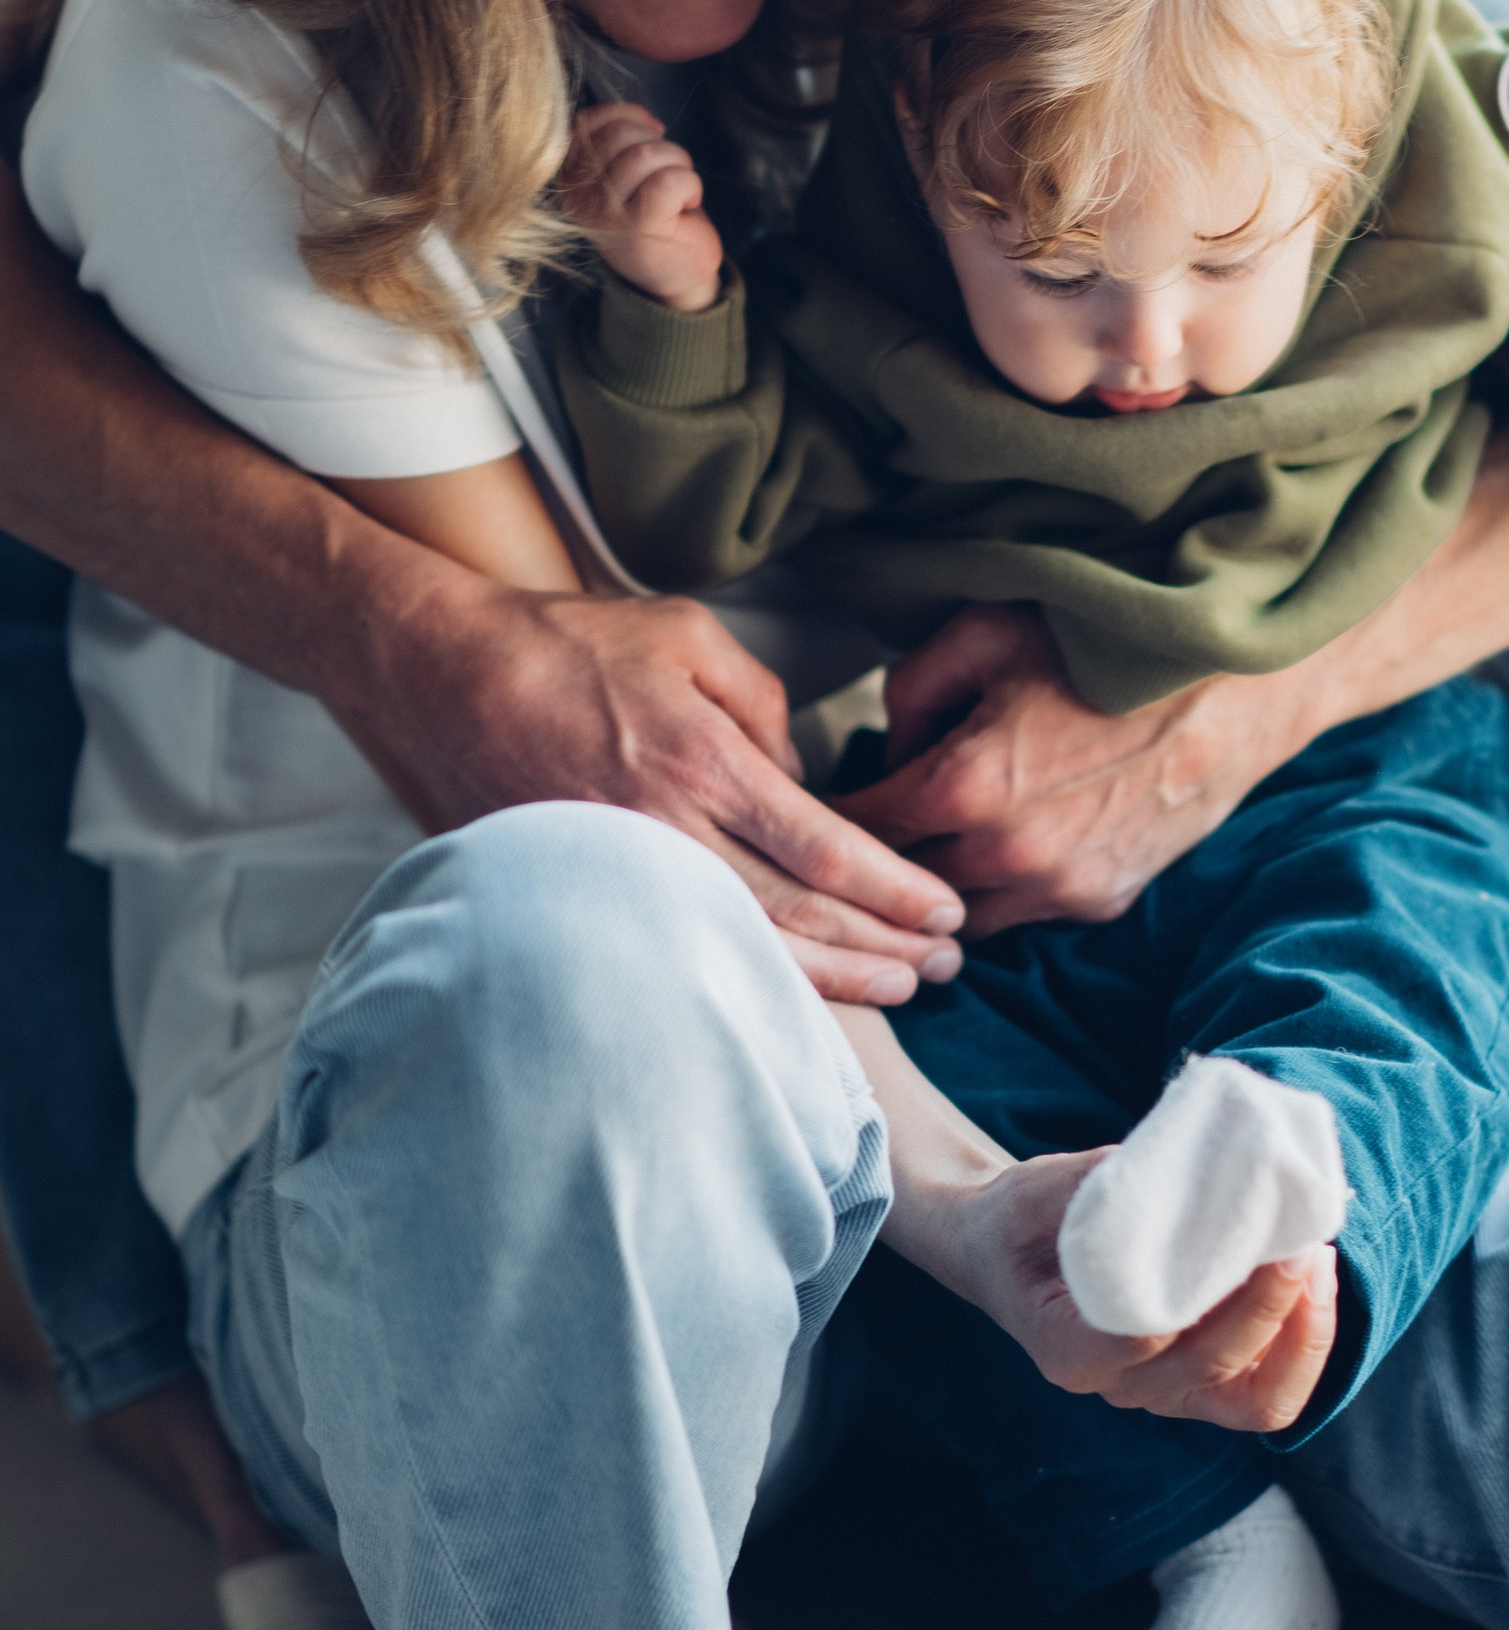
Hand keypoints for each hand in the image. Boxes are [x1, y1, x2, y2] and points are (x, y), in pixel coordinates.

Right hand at [342, 577, 966, 1004]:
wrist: (439, 678)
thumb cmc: (567, 645)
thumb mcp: (686, 634)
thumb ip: (763, 704)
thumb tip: (803, 776)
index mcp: (700, 757)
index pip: (822, 845)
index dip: (893, 889)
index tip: (946, 910)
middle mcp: (665, 826)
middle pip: (798, 910)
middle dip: (884, 944)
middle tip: (948, 965)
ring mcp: (623, 869)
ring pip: (744, 945)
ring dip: (833, 974)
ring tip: (901, 989)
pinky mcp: (588, 893)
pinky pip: (683, 949)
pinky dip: (751, 979)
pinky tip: (798, 995)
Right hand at [560, 101, 725, 313]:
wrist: (674, 277)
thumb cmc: (652, 219)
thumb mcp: (622, 177)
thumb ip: (617, 143)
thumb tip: (643, 120)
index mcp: (569, 179)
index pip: (587, 123)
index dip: (627, 116)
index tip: (652, 133)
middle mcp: (578, 196)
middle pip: (620, 134)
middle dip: (657, 143)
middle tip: (670, 171)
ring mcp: (606, 212)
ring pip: (645, 155)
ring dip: (677, 163)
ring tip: (678, 189)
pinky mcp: (639, 225)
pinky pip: (670, 179)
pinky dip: (690, 184)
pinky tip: (688, 202)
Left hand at [859, 603, 1305, 931]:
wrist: (1234, 687)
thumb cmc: (1107, 646)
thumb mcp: (984, 631)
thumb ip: (909, 690)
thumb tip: (891, 748)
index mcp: (961, 786)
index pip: (855, 832)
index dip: (825, 821)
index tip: (811, 812)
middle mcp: (1004, 854)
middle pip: (898, 887)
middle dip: (875, 865)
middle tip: (859, 838)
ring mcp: (1056, 888)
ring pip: (957, 918)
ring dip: (938, 889)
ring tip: (931, 850)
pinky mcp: (1099, 902)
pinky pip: (1022, 914)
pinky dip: (1002, 890)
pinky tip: (1004, 849)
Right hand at [946, 1146, 1337, 1432]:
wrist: (1009, 1252)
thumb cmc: (1023, 1219)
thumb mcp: (1040, 1190)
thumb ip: (1106, 1185)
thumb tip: (1202, 1157)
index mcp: (1068, 1349)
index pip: (1145, 1337)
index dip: (1206, 1293)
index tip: (1247, 1232)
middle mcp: (1118, 1385)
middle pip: (1212, 1366)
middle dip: (1270, 1305)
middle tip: (1302, 1237)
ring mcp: (1163, 1393)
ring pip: (1255, 1401)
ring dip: (1300, 1336)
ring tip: (1319, 1261)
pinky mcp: (1199, 1384)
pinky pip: (1266, 1390)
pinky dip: (1301, 1344)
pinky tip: (1312, 1280)